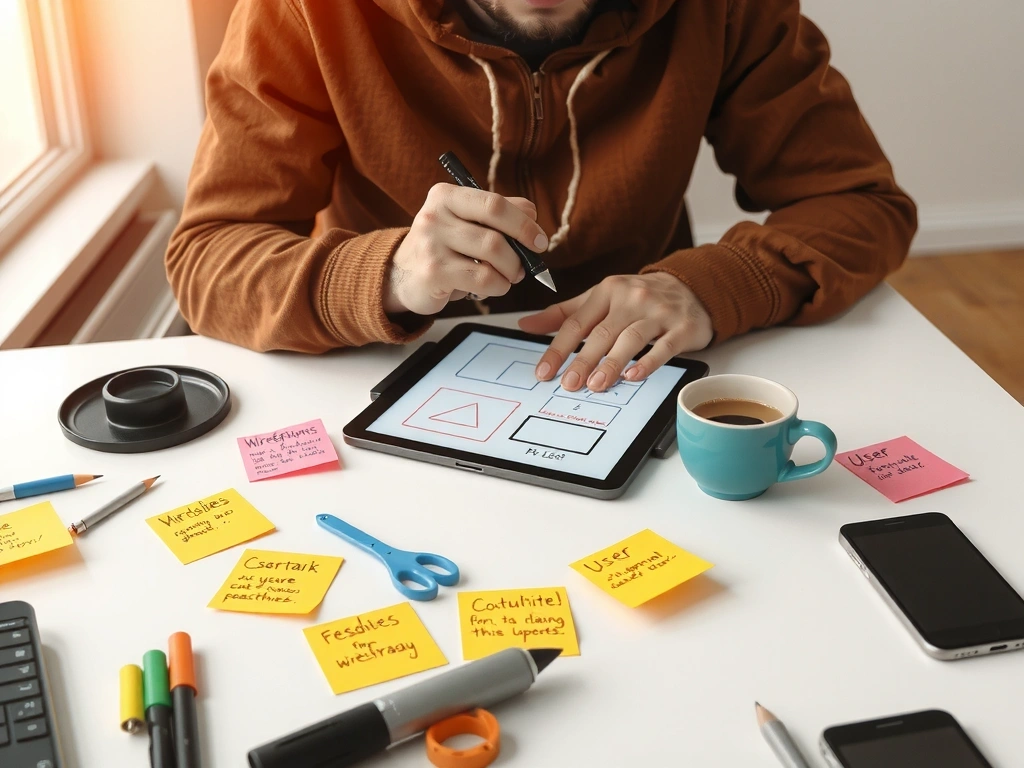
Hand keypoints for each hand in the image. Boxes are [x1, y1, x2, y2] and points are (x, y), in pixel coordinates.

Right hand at [384, 184, 548, 315]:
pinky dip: (497, 286)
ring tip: (507, 277)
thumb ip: (499, 213)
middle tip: (526, 265)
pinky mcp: (433, 272)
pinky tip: (490, 286)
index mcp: (446, 195)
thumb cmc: (443, 248)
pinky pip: (482, 279)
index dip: (524, 224)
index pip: (495, 203)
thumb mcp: (465, 222)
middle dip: (521, 253)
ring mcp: (431, 244)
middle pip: (496, 233)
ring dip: (510, 271)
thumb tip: (531, 214)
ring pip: (493, 255)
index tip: (540, 241)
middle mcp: (435, 215)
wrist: (402, 275)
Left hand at [518, 273, 712, 390]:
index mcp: (608, 290)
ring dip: (612, 363)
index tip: (544, 371)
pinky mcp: (681, 328)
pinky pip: (663, 347)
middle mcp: (632, 298)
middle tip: (568, 383)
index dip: (558, 348)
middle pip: (602, 333)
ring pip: (631, 339)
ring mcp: (658, 313)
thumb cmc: (639, 297)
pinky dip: (648, 363)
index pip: (577, 322)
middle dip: (583, 360)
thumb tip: (525, 325)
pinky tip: (633, 376)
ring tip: (596, 384)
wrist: (692, 285)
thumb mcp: (601, 298)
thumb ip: (565, 313)